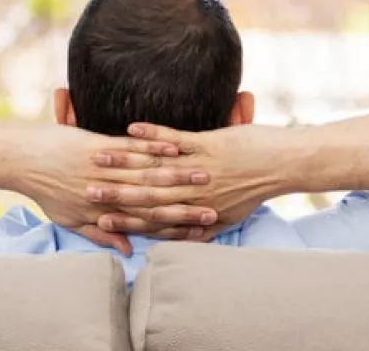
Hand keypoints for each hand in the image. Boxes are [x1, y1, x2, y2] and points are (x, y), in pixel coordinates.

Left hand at [13, 124, 219, 254]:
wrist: (24, 162)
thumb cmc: (46, 190)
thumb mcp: (70, 219)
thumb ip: (99, 234)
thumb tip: (124, 248)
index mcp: (104, 209)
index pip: (149, 218)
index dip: (177, 223)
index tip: (203, 226)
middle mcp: (109, 190)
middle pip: (156, 196)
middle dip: (189, 199)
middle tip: (216, 203)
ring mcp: (107, 166)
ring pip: (149, 171)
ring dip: (180, 173)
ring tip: (207, 174)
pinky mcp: (101, 144)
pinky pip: (133, 145)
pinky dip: (155, 145)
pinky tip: (176, 145)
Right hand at [87, 123, 291, 239]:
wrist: (283, 165)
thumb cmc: (256, 189)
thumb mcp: (231, 216)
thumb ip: (207, 230)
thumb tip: (190, 240)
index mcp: (196, 211)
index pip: (152, 218)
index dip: (123, 218)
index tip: (98, 216)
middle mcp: (193, 194)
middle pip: (145, 195)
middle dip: (112, 192)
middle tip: (85, 189)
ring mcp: (198, 168)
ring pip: (154, 168)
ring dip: (123, 161)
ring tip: (97, 157)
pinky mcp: (208, 145)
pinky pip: (175, 140)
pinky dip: (151, 135)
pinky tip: (130, 128)